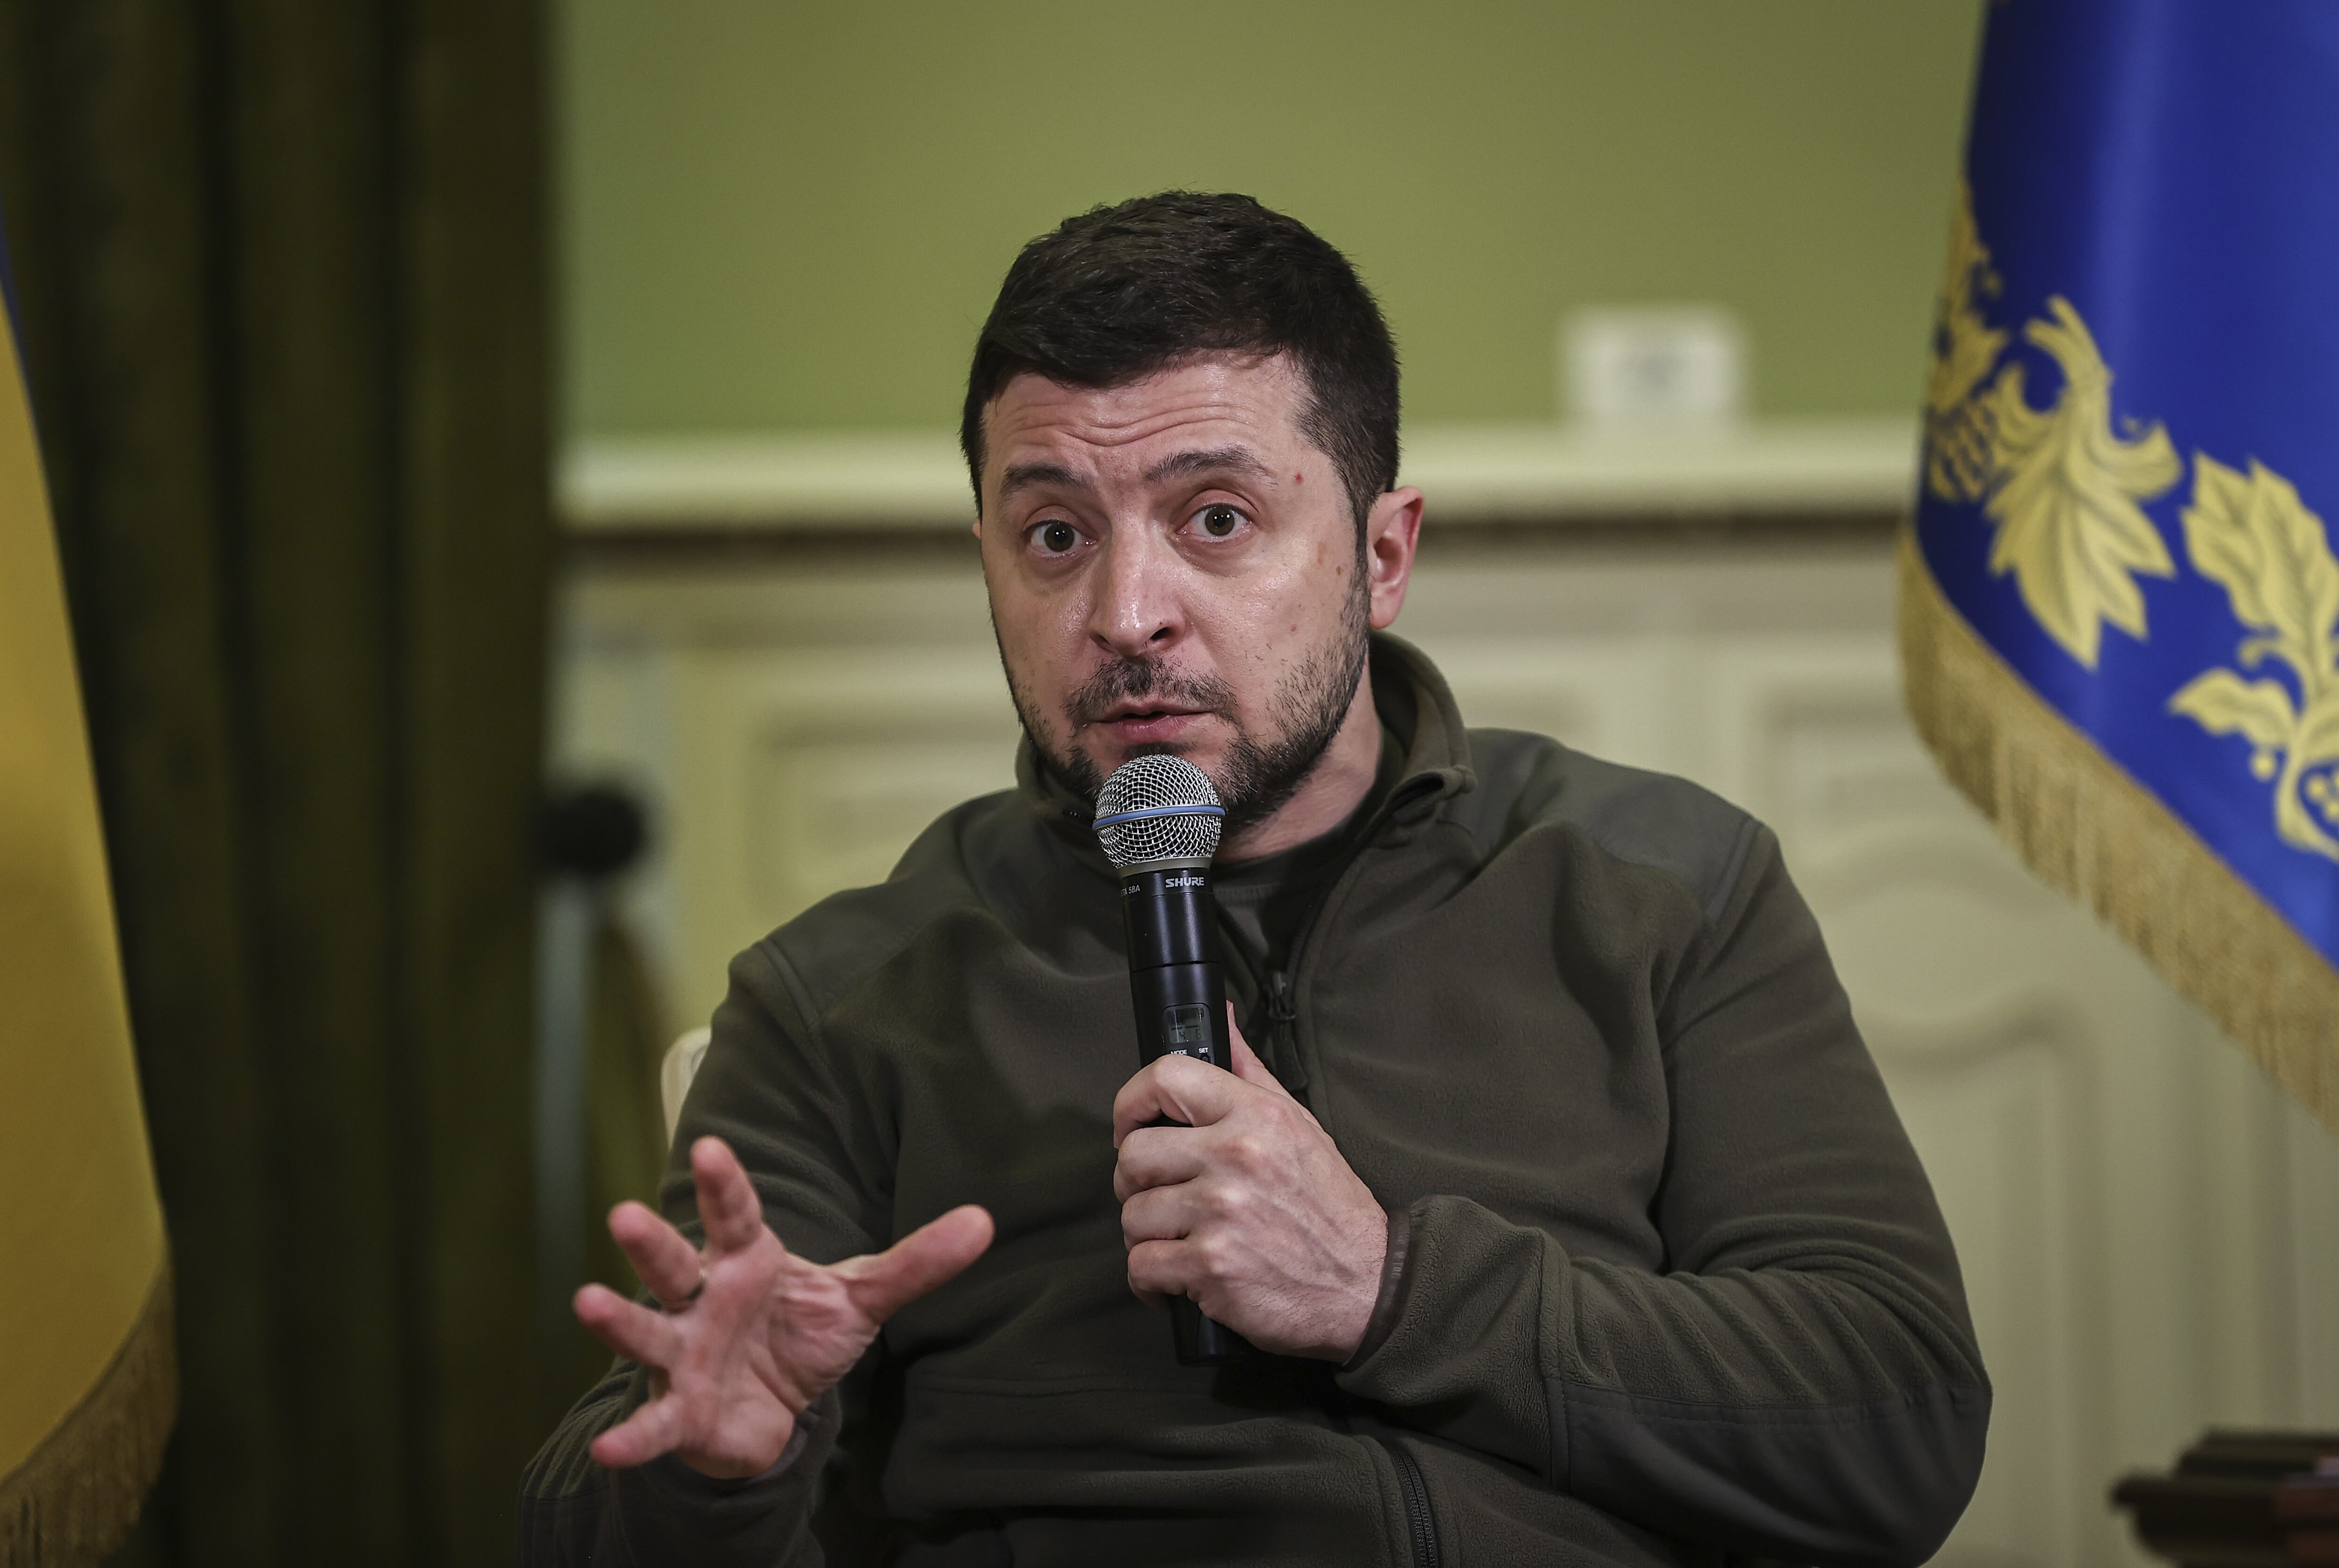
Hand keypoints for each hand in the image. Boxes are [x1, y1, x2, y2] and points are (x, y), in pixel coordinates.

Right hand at [576, 1135, 992, 1478]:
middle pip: (674, 1264)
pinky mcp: (682, 1410)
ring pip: (648, 1331)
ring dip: (618, 1320)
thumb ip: (916, 1263)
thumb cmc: (801, 1335)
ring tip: (586, 1302)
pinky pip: (656, 1423)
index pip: (733, 1214)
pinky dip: (634, 1437)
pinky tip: (611, 1448)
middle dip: (650, 1243)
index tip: (707, 1146)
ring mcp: (684, 1353)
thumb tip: (985, 1220)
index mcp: (745, 1260)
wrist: (773, 1409)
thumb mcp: (860, 1298)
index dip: (721, 1182)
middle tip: (624, 1214)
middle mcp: (704, 1299)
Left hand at [1111, 1011, 1386, 1360]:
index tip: (1130, 1128)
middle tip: (1161, 1199)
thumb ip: (1249, 1069)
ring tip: (1180, 1242)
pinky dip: (1151, 1282)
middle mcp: (1237, 1156)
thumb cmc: (1329, 1206)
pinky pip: (1141, 1266)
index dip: (1131, 1104)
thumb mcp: (1298, 1124)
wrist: (1368, 1284)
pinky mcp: (1212, 1265)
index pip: (1166, 1077)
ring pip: (1132, 1215)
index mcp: (1257, 1115)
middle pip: (1134, 1155)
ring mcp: (1222, 1211)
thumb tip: (1220, 1016)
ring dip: (1146, 1237)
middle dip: (1136, 1183)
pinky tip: (1179, 1282)